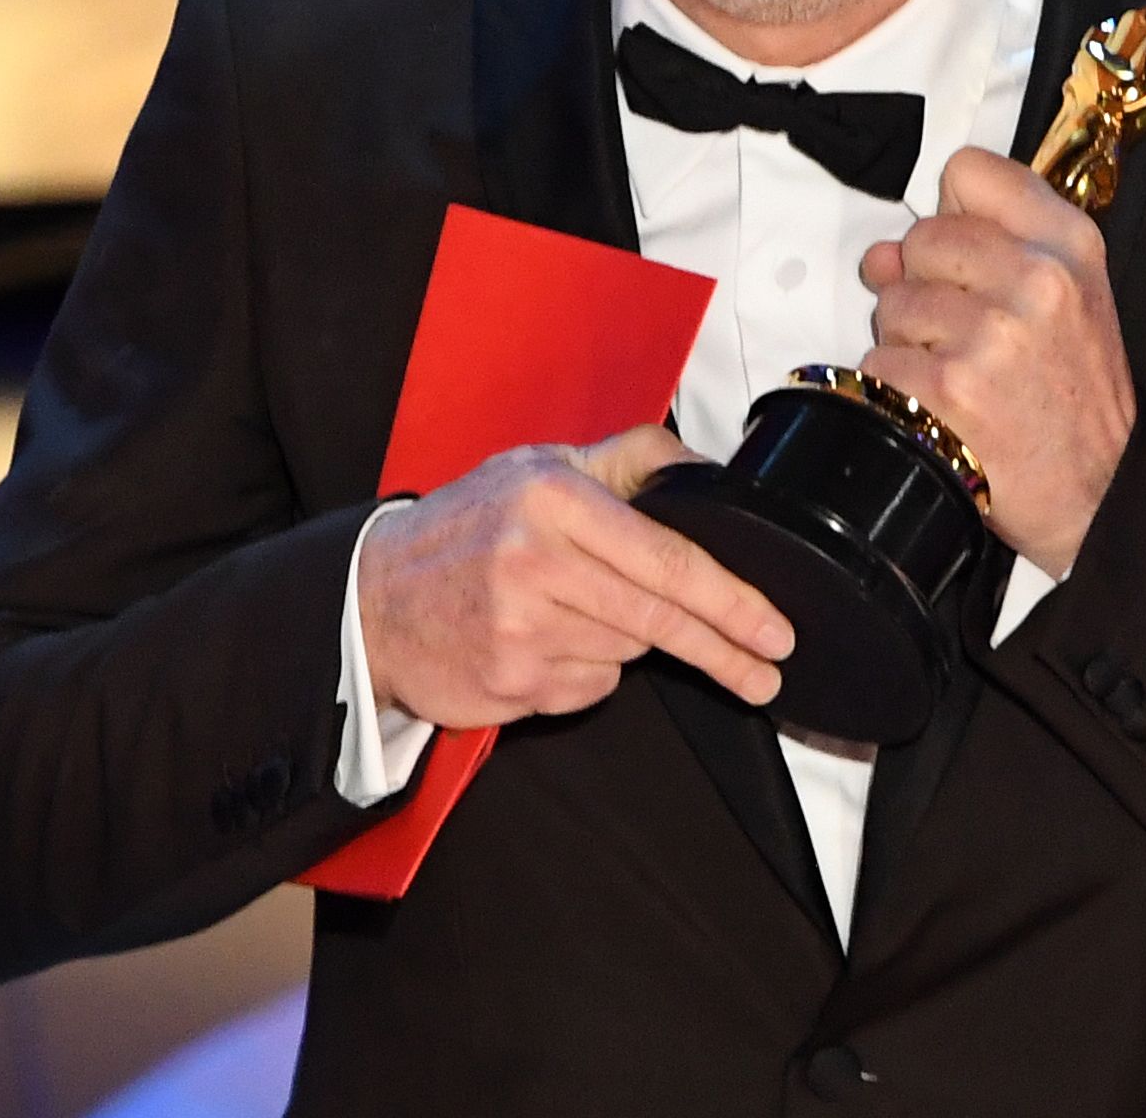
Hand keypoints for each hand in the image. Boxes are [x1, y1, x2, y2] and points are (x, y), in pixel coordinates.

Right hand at [354, 425, 791, 726]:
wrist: (371, 598)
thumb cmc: (467, 526)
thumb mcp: (542, 465)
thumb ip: (630, 460)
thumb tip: (708, 470)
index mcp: (552, 499)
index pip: (667, 558)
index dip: (731, 599)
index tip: (774, 627)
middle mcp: (535, 563)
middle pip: (660, 619)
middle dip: (724, 649)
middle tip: (765, 670)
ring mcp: (520, 631)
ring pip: (628, 653)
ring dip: (632, 643)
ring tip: (586, 615)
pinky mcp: (510, 684)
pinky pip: (589, 685)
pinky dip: (591, 669)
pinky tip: (552, 643)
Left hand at [859, 147, 1135, 576]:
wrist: (1099, 492)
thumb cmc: (1074, 396)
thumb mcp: (1066, 298)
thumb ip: (982, 251)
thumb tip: (882, 253)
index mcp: (1069, 245)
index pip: (968, 171)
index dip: (952, 211)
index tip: (966, 250)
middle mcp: (1037, 279)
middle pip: (920, 237)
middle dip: (925, 284)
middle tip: (967, 332)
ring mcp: (992, 334)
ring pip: (892, 302)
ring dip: (908, 340)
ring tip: (961, 373)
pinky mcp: (951, 387)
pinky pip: (879, 359)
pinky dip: (896, 387)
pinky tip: (942, 405)